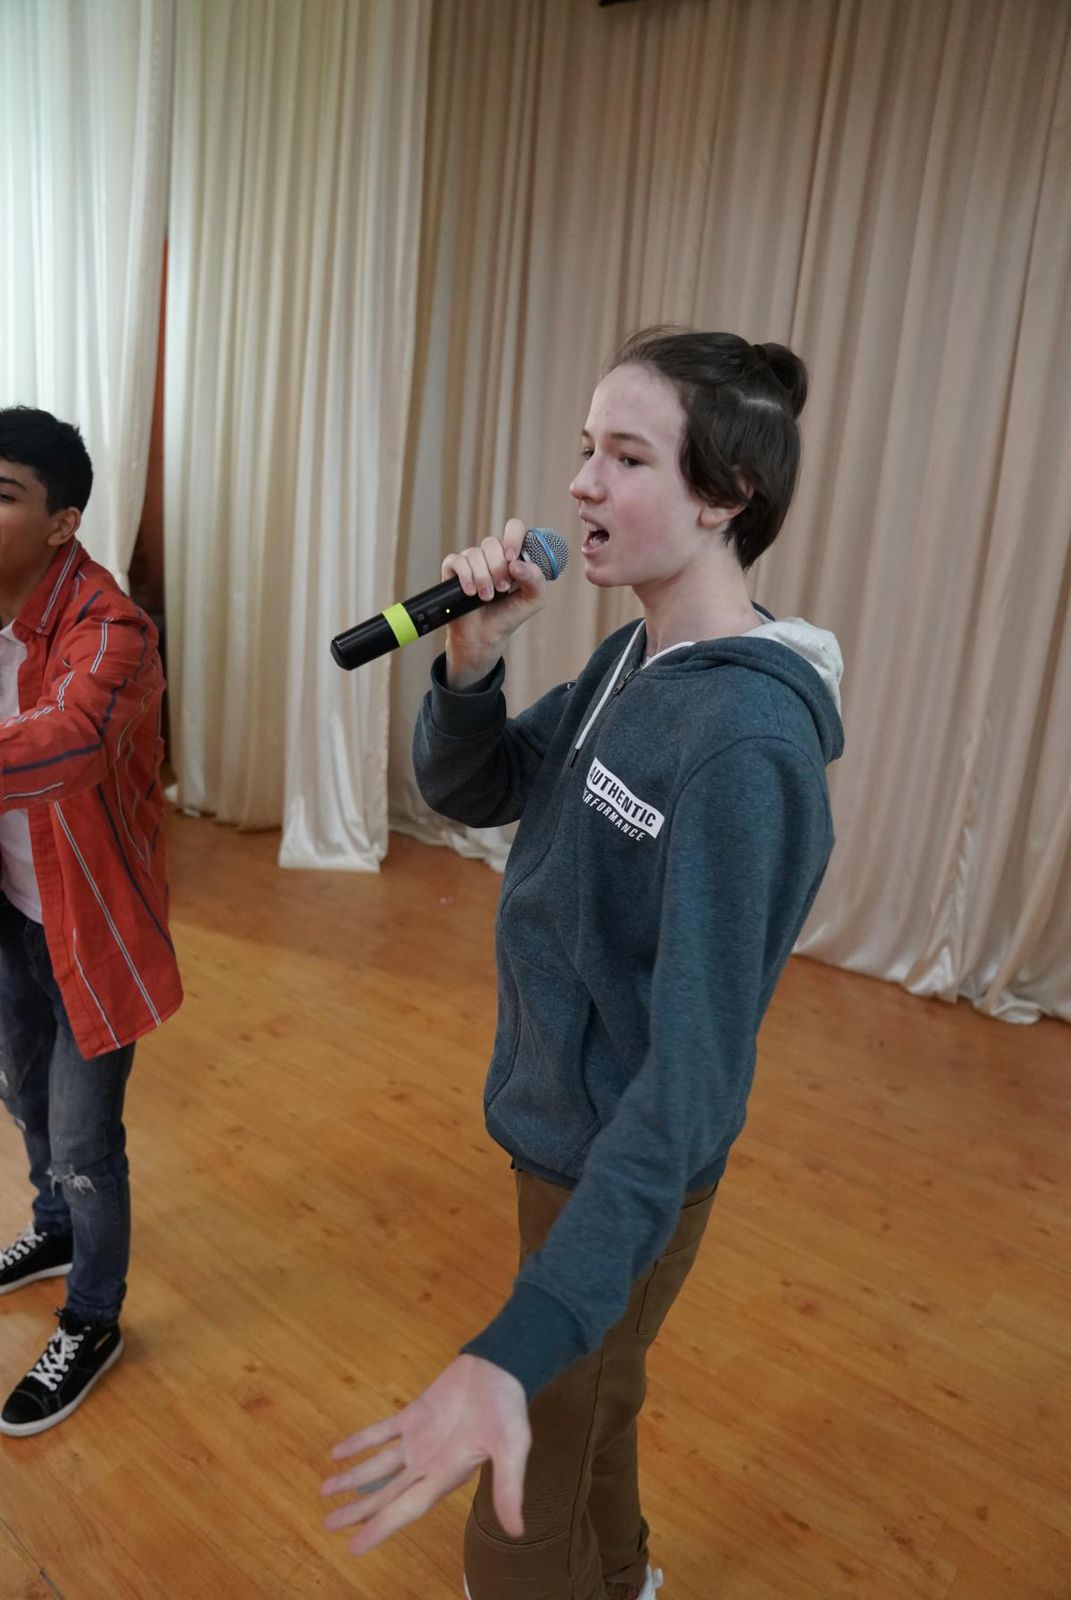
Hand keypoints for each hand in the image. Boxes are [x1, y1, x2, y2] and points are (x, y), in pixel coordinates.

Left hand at [322, 1354, 530, 1555]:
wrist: (501, 1365)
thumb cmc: (507, 1409)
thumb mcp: (513, 1448)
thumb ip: (508, 1487)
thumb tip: (517, 1531)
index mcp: (447, 1476)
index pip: (408, 1509)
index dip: (382, 1528)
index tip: (355, 1547)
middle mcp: (428, 1463)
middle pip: (387, 1494)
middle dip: (360, 1511)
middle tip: (329, 1525)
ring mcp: (419, 1439)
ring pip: (380, 1466)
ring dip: (354, 1479)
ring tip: (326, 1491)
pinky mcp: (414, 1414)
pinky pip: (381, 1432)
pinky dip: (360, 1442)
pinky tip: (338, 1452)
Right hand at [443, 519, 548, 687]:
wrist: (486, 636)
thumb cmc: (509, 614)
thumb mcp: (534, 599)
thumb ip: (537, 580)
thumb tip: (517, 564)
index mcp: (512, 555)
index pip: (514, 528)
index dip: (513, 538)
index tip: (512, 559)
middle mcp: (491, 554)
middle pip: (492, 543)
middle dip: (498, 568)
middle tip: (503, 589)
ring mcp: (472, 560)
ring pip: (474, 554)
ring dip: (483, 578)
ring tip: (487, 597)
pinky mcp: (453, 569)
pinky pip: (457, 561)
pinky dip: (466, 577)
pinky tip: (471, 592)